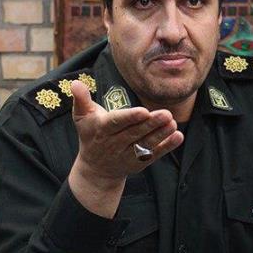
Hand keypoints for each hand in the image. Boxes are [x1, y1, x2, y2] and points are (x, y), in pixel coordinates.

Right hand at [67, 80, 183, 216]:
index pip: (117, 123)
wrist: (95, 169)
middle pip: (134, 133)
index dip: (130, 118)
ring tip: (172, 123)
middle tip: (166, 114)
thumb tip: (75, 83)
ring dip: (161, 135)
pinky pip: (154, 154)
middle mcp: (115, 144)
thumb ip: (81, 99)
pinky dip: (166, 147)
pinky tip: (177, 136)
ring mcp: (128, 155)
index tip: (144, 111)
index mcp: (102, 130)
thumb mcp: (82, 117)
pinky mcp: (139, 162)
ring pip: (145, 144)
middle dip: (151, 124)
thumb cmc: (90, 134)